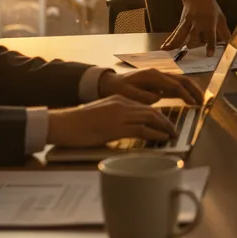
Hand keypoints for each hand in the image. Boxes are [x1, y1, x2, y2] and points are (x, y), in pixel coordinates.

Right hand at [47, 96, 177, 147]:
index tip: (164, 122)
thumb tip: (128, 128)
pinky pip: (142, 129)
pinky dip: (155, 133)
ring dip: (164, 127)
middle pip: (151, 110)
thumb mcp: (101, 114)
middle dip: (165, 120)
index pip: (144, 106)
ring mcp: (120, 115)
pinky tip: (161, 138)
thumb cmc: (77, 123)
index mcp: (119, 99)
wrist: (63, 123)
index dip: (157, 115)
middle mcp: (122, 104)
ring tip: (172, 135)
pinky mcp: (116, 128)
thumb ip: (115, 117)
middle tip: (173, 129)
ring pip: (150, 118)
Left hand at [98, 68, 201, 105]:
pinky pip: (175, 85)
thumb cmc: (118, 89)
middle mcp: (159, 73)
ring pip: (181, 81)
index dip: (184, 94)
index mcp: (152, 75)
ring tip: (200, 101)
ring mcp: (160, 76)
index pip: (173, 84)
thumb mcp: (127, 94)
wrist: (110, 83)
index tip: (193, 103)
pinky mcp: (159, 81)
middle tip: (203, 101)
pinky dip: (185, 91)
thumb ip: (143, 96)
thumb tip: (157, 98)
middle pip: (182, 79)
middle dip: (194, 90)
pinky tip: (189, 99)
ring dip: (192, 90)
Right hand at [162, 0, 228, 55]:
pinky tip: (164, 47)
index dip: (210, 45)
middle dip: (191, 43)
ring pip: (182, 33)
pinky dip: (170, 40)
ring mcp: (188, 22)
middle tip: (188, 52)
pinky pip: (175, 32)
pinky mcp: (181, 23)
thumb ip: (224, 32)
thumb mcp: (220, 18)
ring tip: (169, 50)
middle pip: (194, 34)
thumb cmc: (211, 8)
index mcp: (210, 23)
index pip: (211, 35)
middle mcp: (198, 23)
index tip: (209, 55)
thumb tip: (230, 44)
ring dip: (175, 42)